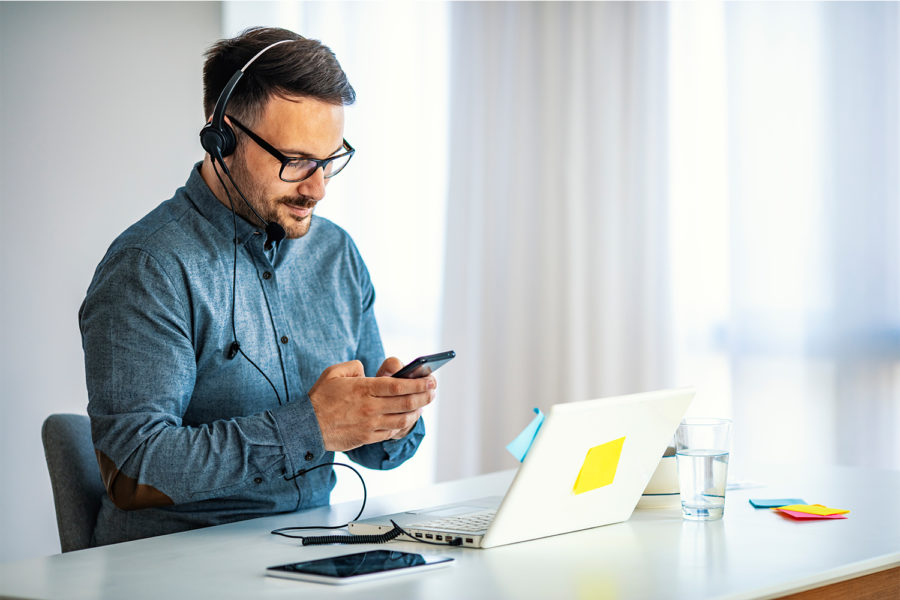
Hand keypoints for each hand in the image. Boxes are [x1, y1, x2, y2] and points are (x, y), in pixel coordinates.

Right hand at [308, 359, 435, 451]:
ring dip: (417, 412)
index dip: (417, 383)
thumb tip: (367, 370)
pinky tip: (408, 418)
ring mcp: (370, 424)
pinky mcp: (368, 438)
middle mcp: (369, 407)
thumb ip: (353, 366)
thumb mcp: (333, 373)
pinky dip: (403, 425)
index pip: (397, 386)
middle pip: (405, 403)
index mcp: (363, 389)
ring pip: (402, 419)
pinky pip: (392, 432)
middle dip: (424, 396)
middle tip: (433, 391)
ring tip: (424, 404)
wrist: (306, 427)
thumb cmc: (320, 398)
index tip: (430, 379)